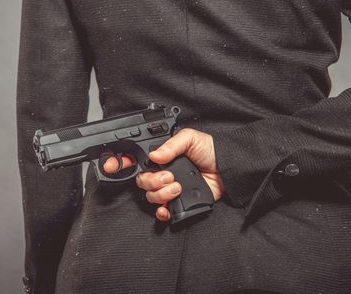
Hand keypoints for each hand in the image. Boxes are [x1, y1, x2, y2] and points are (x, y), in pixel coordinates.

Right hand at [102, 128, 224, 221]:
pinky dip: (162, 212)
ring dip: (160, 194)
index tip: (121, 166)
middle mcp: (163, 173)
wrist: (229, 169)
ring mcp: (171, 189)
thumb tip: (154, 155)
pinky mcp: (180, 202)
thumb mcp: (190, 138)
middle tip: (169, 178)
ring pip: (151, 197)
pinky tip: (167, 208)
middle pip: (142, 182)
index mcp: (163, 157)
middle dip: (152, 182)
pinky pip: (164, 211)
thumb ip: (171, 145)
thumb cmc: (211, 150)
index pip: (139, 162)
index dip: (125, 164)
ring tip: (177, 187)